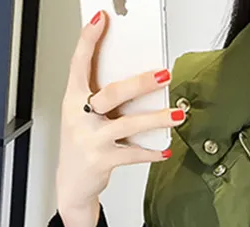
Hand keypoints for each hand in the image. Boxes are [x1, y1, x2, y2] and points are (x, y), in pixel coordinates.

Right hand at [55, 10, 186, 226]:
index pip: (79, 63)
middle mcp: (80, 117)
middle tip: (164, 74)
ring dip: (156, 119)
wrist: (72, 183)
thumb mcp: (83, 116)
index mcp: (73, 99)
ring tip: (177, 115)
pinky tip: (165, 149)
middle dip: (140, 83)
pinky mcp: (103, 160)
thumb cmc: (82, 144)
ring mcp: (91, 139)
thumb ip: (102, 98)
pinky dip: (151, 152)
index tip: (102, 20)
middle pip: (112, 93)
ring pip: (128, 124)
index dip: (88, 40)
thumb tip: (138, 81)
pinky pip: (133, 153)